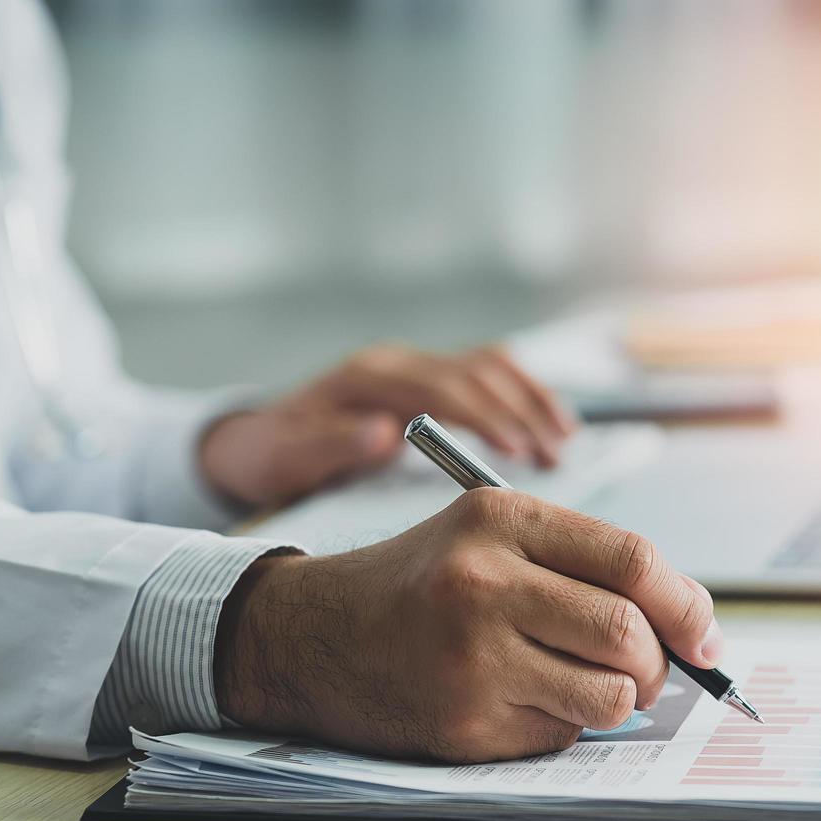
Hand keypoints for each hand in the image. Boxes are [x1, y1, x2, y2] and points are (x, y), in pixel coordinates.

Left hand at [199, 343, 576, 507]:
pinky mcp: (426, 377)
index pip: (441, 388)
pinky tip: (552, 420)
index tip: (518, 451)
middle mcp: (395, 362)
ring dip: (532, 397)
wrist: (257, 440)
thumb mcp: (287, 458)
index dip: (485, 416)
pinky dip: (524, 391)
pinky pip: (487, 371)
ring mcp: (413, 365)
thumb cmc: (273, 457)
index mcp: (367, 378)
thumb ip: (331, 446)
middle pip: (475, 372)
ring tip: (564, 440)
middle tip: (553, 456)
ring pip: (489, 365)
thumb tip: (384, 433)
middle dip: (520, 411)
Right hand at [216, 488, 721, 761]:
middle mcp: (483, 581)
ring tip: (577, 683)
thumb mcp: (487, 536)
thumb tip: (689, 625)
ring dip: (613, 700)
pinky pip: (560, 733)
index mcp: (498, 518)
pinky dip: (560, 723)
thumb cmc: (417, 584)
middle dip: (657, 662)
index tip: (706, 635)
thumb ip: (580, 563)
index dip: (686, 602)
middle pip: (627, 631)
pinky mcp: (462, 719)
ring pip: (608, 694)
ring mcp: (471, 655)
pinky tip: (514, 699)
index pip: (630, 558)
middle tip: (649, 670)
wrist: (313, 634)